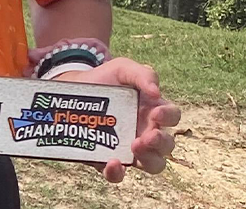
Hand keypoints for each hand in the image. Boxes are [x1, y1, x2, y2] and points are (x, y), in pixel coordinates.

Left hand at [54, 57, 180, 181]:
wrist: (73, 90)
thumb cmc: (105, 79)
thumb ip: (143, 73)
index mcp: (154, 111)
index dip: (169, 117)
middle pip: (167, 145)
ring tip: (134, 146)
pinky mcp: (107, 160)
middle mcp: (146, 132)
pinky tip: (112, 162)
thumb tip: (156, 92)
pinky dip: (117, 173)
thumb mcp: (123, 69)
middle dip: (161, 142)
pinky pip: (118, 175)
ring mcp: (129, 149)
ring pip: (152, 164)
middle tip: (147, 135)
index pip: (172, 117)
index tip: (156, 112)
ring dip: (149, 159)